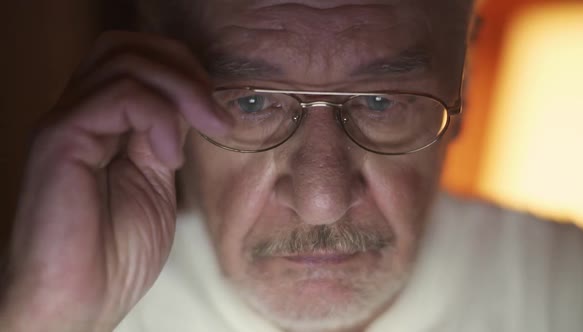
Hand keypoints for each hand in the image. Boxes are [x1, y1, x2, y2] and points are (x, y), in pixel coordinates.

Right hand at [0, 31, 224, 331]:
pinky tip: (168, 156)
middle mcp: (80, 114)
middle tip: (215, 112)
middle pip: (127, 47)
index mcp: (102, 124)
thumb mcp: (155, 183)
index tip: (218, 111)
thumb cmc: (116, 253)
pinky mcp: (60, 139)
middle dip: (182, 68)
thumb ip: (164, 138)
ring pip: (124, 59)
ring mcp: (68, 123)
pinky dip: (158, 116)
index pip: (136, 60)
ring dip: (180, 88)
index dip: (183, 71)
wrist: (79, 300)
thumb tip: (189, 106)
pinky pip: (119, 96)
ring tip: (204, 128)